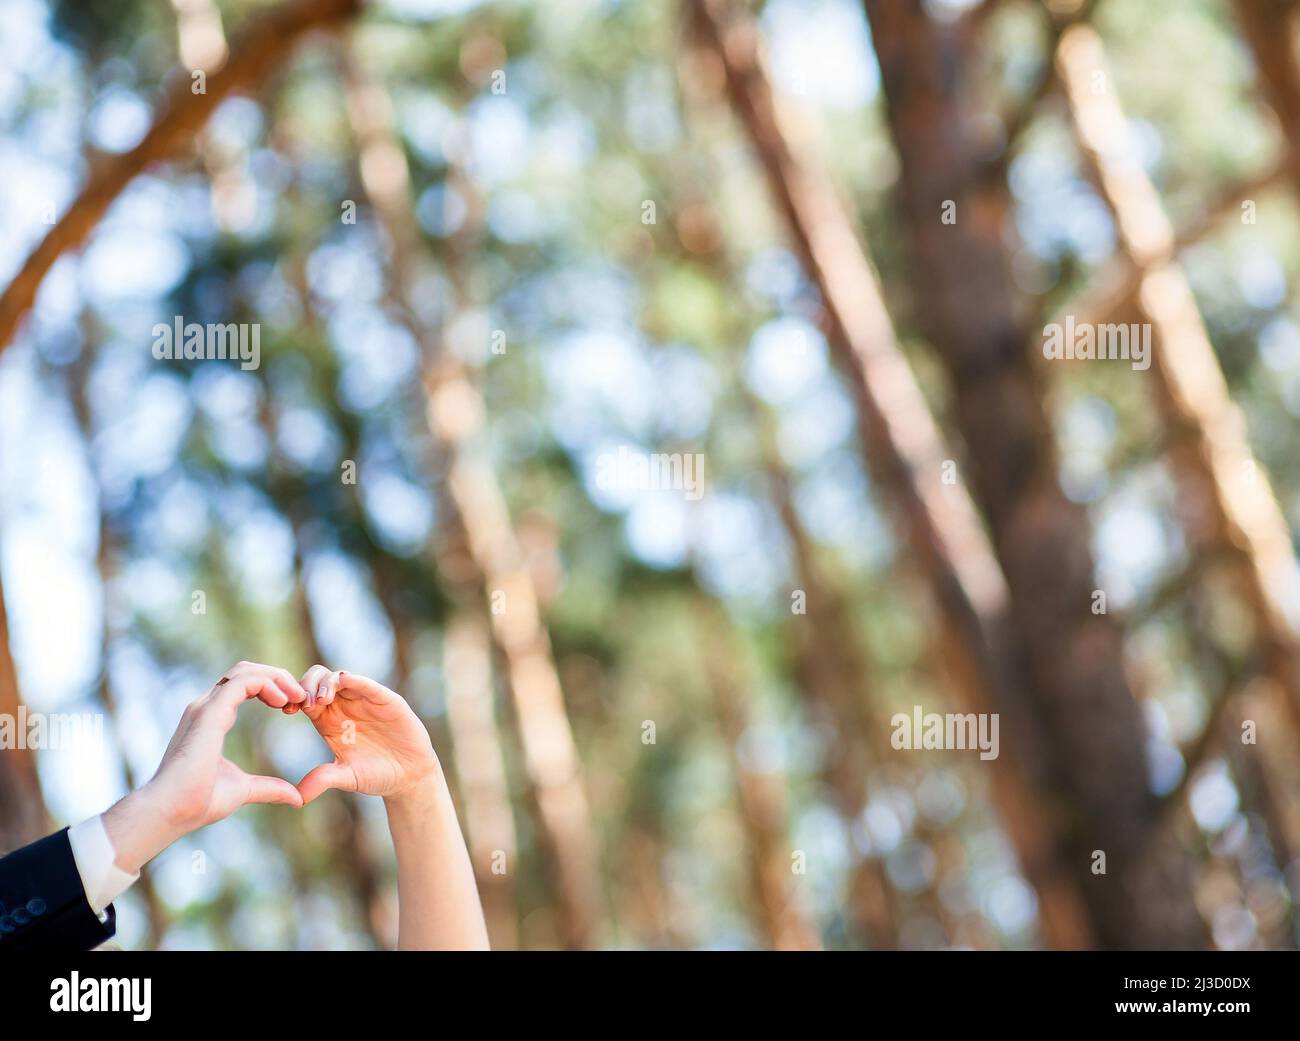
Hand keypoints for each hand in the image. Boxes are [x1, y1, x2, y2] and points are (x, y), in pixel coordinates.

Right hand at [104, 662, 307, 872]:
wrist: (171, 811)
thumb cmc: (198, 803)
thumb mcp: (244, 790)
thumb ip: (269, 788)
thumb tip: (297, 798)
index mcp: (211, 720)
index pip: (243, 686)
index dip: (272, 689)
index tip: (293, 708)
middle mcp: (206, 707)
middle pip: (246, 671)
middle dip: (278, 677)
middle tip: (301, 697)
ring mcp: (205, 707)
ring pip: (245, 670)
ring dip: (276, 677)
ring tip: (296, 697)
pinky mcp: (209, 712)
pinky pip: (243, 681)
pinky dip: (267, 683)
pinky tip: (282, 701)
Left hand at [290, 665, 439, 803]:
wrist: (410, 776)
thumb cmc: (376, 775)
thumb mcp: (347, 777)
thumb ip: (323, 780)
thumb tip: (297, 798)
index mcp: (328, 721)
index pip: (305, 699)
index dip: (294, 699)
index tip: (287, 709)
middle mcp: (344, 706)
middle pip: (317, 680)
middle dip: (306, 685)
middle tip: (304, 702)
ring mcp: (364, 700)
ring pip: (339, 677)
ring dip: (327, 682)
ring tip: (322, 699)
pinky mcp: (385, 700)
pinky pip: (367, 684)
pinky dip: (355, 679)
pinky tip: (344, 681)